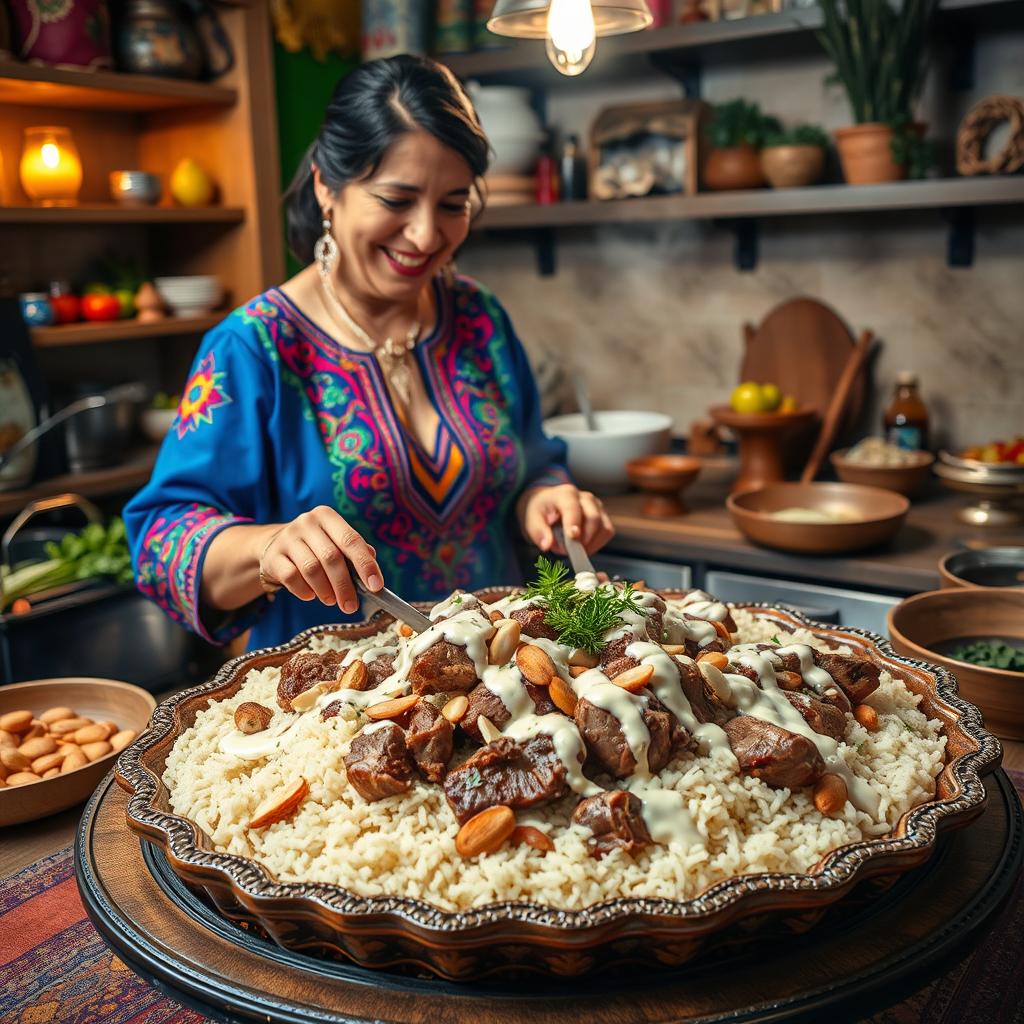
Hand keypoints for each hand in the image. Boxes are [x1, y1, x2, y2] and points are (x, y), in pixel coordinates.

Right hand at [258, 507, 382, 612]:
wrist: (276, 546)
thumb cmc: (316, 546)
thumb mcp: (336, 542)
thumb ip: (356, 553)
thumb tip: (373, 576)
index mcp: (327, 516)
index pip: (351, 540)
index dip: (365, 565)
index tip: (376, 587)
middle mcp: (307, 522)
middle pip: (331, 557)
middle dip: (344, 585)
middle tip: (351, 606)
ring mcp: (287, 538)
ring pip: (311, 569)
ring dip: (325, 590)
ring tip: (332, 600)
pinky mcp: (273, 556)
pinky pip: (291, 578)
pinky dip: (304, 591)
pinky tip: (311, 595)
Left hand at [519, 483, 614, 554]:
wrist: (550, 504)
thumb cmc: (542, 511)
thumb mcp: (533, 520)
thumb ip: (539, 532)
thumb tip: (546, 545)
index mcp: (565, 494)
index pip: (573, 508)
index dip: (574, 523)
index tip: (573, 537)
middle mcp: (585, 497)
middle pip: (593, 518)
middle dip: (584, 538)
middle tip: (570, 551)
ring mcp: (597, 505)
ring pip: (604, 526)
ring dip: (592, 543)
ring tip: (576, 549)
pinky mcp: (603, 515)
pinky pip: (608, 531)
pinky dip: (598, 543)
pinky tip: (585, 546)